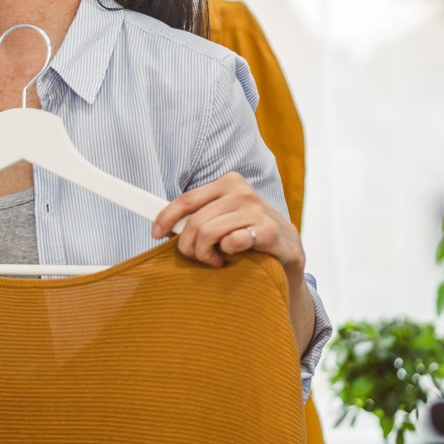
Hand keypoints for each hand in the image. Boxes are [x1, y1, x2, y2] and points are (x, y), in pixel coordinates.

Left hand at [151, 173, 304, 272]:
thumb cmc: (249, 232)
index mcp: (228, 183)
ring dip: (205, 254)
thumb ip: (200, 216)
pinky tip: (233, 256)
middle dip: (189, 246)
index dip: (166, 217)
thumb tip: (164, 226)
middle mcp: (241, 191)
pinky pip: (232, 242)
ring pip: (208, 232)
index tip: (155, 233)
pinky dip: (227, 253)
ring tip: (215, 260)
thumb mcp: (224, 217)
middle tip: (199, 257)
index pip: (187, 199)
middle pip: (194, 222)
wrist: (288, 248)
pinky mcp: (268, 229)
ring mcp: (256, 208)